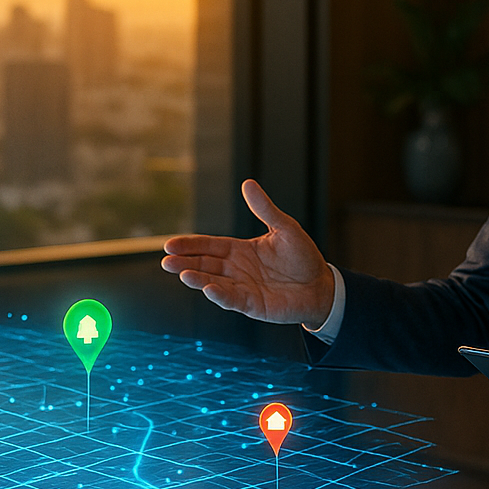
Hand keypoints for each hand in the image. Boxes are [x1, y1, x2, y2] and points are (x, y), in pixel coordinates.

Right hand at [162, 179, 335, 327]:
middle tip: (166, 261)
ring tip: (182, 273)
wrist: (322, 285)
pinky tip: (208, 289)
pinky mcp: (251, 305)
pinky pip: (232, 299)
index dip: (190, 245)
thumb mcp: (285, 227)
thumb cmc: (303, 257)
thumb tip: (248, 183)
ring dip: (197, 279)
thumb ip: (265, 209)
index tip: (170, 244)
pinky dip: (220, 295)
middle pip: (205, 265)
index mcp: (241, 250)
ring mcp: (242, 288)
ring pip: (213, 283)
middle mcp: (237, 270)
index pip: (209, 246)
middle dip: (185, 263)